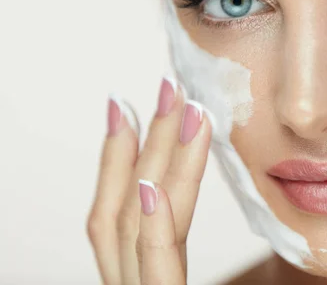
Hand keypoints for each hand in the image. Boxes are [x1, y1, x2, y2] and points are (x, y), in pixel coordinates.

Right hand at [87, 78, 211, 284]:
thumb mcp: (173, 278)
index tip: (126, 105)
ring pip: (138, 223)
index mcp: (134, 272)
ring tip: (184, 109)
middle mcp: (129, 280)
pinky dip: (153, 229)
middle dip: (149, 141)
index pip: (117, 209)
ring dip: (159, 162)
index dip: (118, 155)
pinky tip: (153, 190)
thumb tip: (170, 197)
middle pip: (130, 203)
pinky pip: (156, 269)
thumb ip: (169, 255)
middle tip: (169, 86)